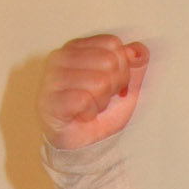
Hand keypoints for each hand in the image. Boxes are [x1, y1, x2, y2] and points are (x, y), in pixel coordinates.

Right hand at [39, 34, 148, 148]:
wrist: (85, 144)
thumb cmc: (99, 113)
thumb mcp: (126, 86)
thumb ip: (135, 65)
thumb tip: (139, 50)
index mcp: (77, 47)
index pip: (113, 44)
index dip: (122, 68)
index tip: (114, 84)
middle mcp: (61, 57)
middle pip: (109, 61)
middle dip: (113, 86)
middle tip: (101, 97)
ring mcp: (52, 78)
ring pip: (99, 81)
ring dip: (101, 102)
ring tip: (91, 106)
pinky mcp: (49, 99)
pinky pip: (84, 99)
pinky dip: (90, 112)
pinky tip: (82, 115)